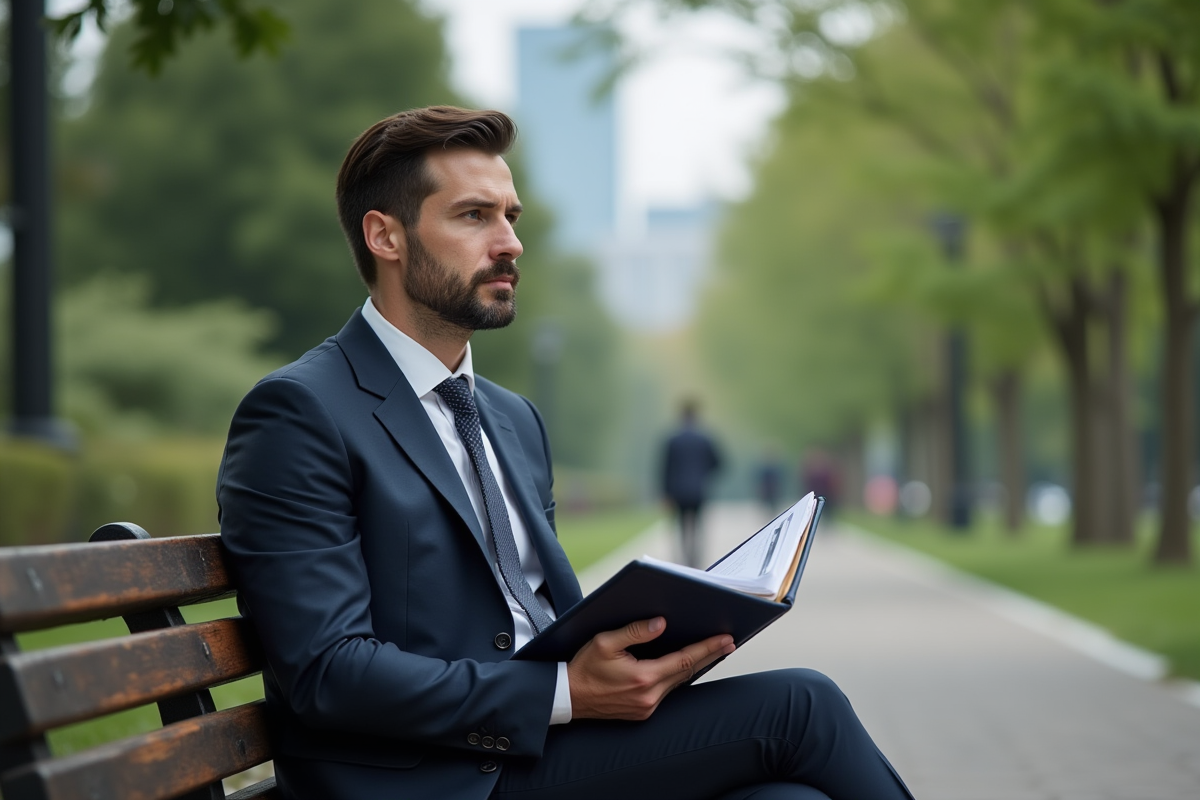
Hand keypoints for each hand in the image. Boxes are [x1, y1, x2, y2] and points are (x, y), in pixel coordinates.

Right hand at [567, 617, 734, 720]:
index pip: (685, 659)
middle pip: (688, 671)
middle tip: (728, 642)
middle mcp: (649, 696)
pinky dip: (678, 676)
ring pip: (678, 682)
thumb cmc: (583, 667)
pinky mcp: (642, 712)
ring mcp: (647, 707)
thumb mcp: (604, 642)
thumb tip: (662, 623)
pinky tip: (684, 665)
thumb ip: (635, 631)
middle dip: (709, 655)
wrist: (567, 698)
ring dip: (695, 665)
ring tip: (711, 650)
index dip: (708, 648)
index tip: (726, 639)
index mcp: (643, 677)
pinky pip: (667, 690)